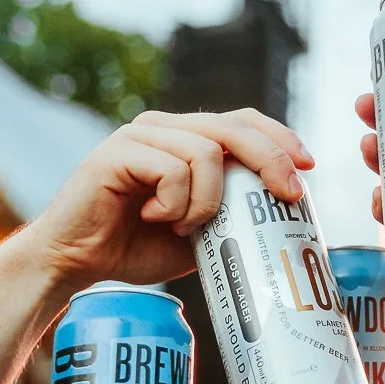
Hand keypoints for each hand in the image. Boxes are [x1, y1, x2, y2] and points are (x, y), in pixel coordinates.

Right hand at [27, 109, 314, 292]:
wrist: (76, 262)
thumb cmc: (134, 247)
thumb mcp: (199, 232)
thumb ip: (231, 214)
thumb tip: (284, 215)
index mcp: (183, 138)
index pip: (241, 121)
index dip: (278, 138)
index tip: (308, 166)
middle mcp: (163, 127)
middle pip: (233, 127)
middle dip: (270, 160)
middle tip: (287, 195)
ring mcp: (139, 135)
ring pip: (205, 154)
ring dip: (207, 202)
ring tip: (183, 227)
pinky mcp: (117, 152)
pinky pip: (173, 170)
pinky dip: (175, 203)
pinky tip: (154, 217)